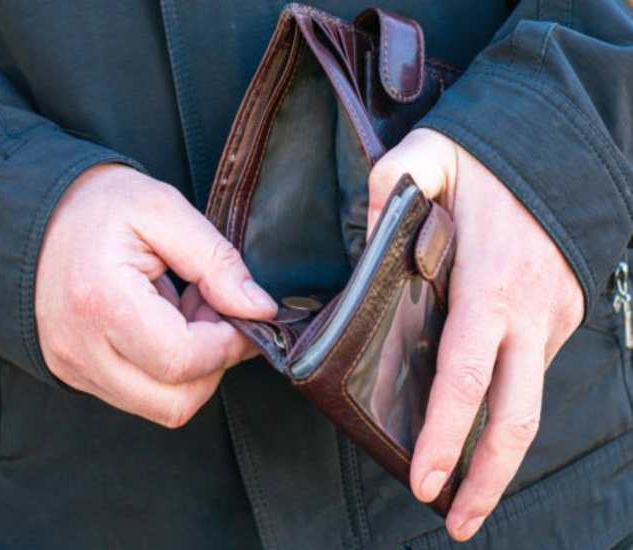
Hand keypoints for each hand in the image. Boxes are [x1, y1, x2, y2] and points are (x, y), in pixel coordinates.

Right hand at [35, 164, 276, 426]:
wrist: (28, 213)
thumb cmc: (95, 205)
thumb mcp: (163, 210)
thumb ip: (217, 260)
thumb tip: (260, 310)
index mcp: (102, 302)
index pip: (184, 361)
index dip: (229, 344)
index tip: (242, 312)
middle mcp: (81, 349)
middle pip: (175, 402)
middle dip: (213, 364)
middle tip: (213, 312)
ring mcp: (74, 367)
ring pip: (161, 407)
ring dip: (191, 370)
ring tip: (185, 314)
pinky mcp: (75, 373)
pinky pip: (139, 395)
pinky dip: (166, 370)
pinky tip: (162, 325)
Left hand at [368, 129, 583, 540]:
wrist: (552, 139)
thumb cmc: (483, 153)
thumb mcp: (420, 158)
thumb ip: (382, 195)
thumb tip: (359, 248)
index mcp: (491, 285)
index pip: (465, 378)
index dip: (444, 436)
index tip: (424, 481)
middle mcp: (528, 313)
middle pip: (516, 418)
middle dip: (488, 480)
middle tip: (456, 521)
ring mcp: (552, 317)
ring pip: (527, 400)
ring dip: (499, 450)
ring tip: (467, 485)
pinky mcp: (562, 314)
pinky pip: (531, 369)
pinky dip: (505, 401)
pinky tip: (477, 416)